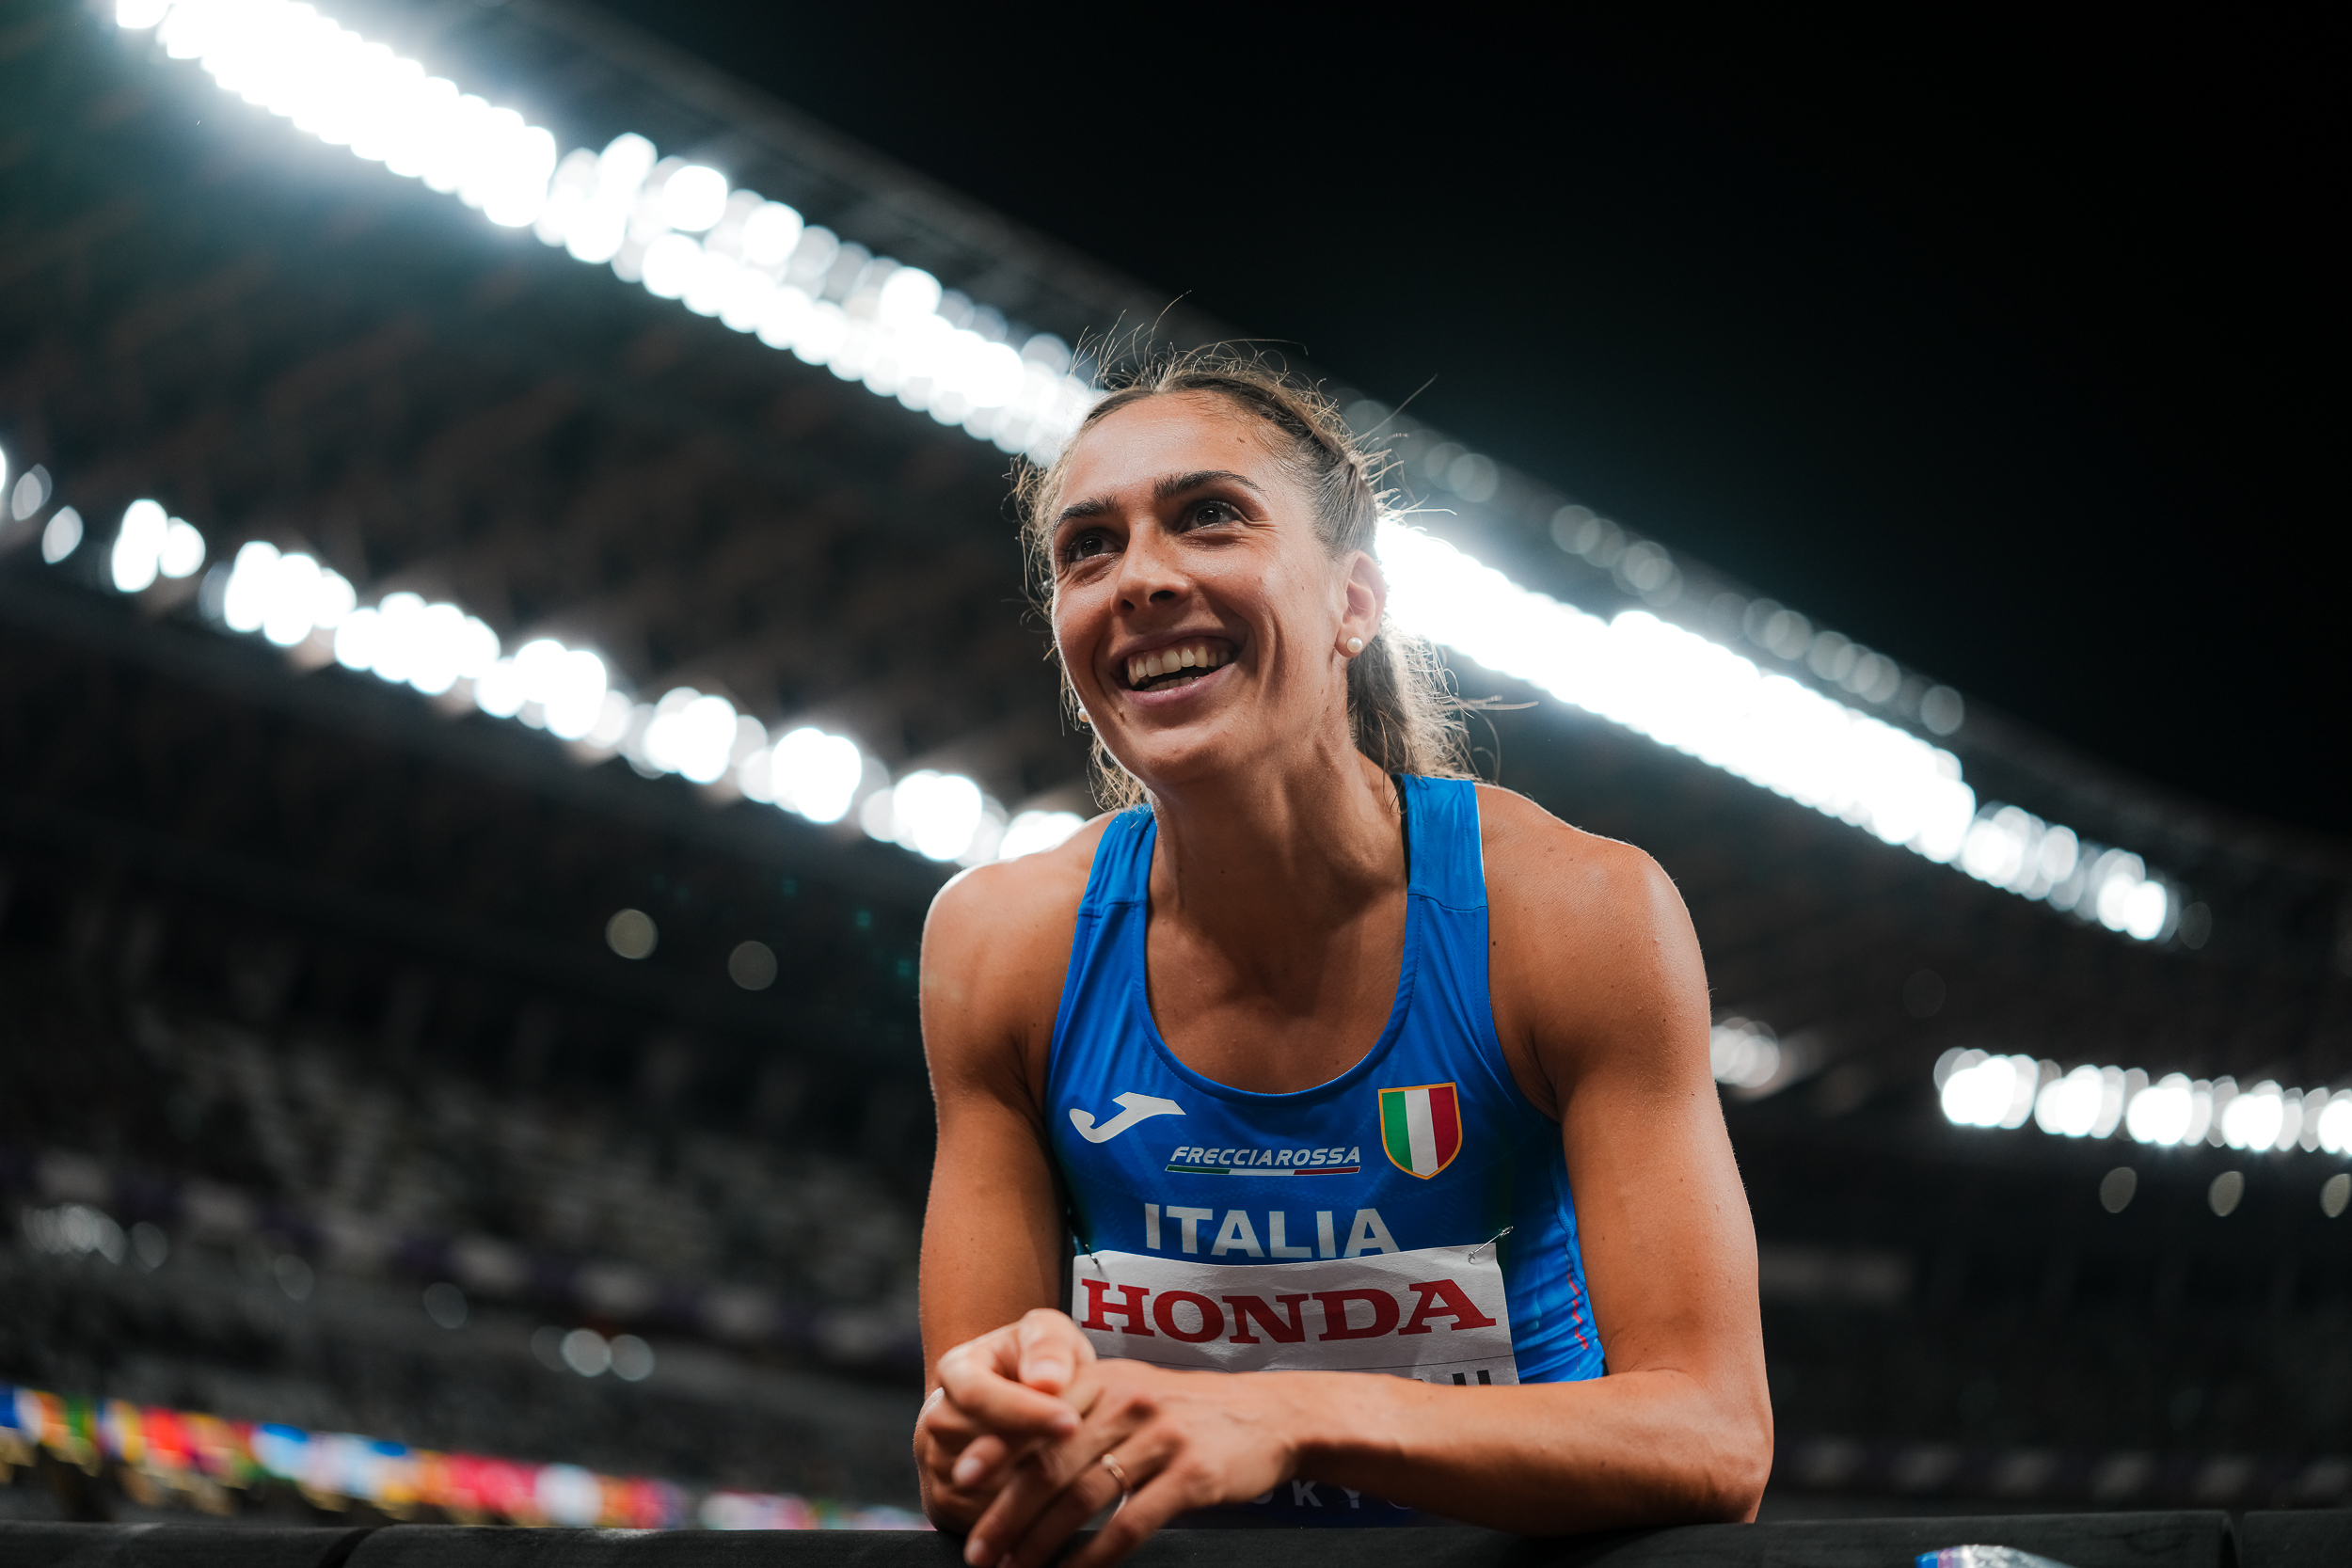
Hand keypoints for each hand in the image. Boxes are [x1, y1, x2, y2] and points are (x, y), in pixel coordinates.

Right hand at [918, 1309, 1094, 1526]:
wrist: (1016, 1395)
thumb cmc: (1039, 1361)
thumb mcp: (1048, 1335)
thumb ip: (1048, 1348)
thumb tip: (1046, 1381)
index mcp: (956, 1371)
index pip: (977, 1395)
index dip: (1024, 1412)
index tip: (1071, 1421)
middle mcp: (936, 1419)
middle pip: (975, 1447)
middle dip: (1031, 1456)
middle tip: (1082, 1459)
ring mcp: (936, 1464)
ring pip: (979, 1489)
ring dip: (1027, 1490)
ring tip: (1075, 1480)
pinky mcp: (945, 1503)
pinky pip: (979, 1519)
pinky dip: (1018, 1517)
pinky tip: (1057, 1505)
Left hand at [958, 1357, 1312, 1567]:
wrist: (1270, 1416)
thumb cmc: (1187, 1412)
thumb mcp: (1133, 1393)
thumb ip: (1080, 1413)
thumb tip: (1013, 1458)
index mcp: (1106, 1378)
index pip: (1037, 1417)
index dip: (996, 1450)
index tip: (961, 1480)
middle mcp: (1128, 1402)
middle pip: (1051, 1464)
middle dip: (1007, 1512)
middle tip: (978, 1550)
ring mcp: (1161, 1438)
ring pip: (1083, 1499)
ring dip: (1041, 1543)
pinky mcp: (1191, 1475)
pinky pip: (1129, 1525)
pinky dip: (1093, 1558)